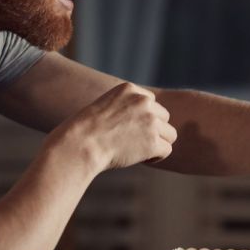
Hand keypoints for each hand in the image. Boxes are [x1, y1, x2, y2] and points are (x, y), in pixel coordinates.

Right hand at [50, 82, 177, 171]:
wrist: (79, 145)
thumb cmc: (85, 131)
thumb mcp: (105, 107)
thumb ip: (126, 108)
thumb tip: (146, 123)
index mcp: (129, 89)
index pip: (150, 102)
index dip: (143, 118)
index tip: (128, 129)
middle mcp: (143, 101)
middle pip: (163, 117)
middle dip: (153, 130)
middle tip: (134, 142)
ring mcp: (150, 121)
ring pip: (169, 134)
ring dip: (157, 143)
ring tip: (138, 152)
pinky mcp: (153, 141)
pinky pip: (167, 150)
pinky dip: (156, 157)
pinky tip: (141, 159)